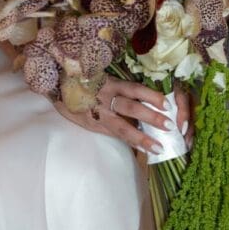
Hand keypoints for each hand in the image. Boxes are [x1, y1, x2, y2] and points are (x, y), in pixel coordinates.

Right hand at [53, 76, 187, 154]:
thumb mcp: (103, 80)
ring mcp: (99, 114)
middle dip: (151, 117)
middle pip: (131, 107)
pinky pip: (114, 135)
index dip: (151, 95)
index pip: (134, 89)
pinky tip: (141, 149)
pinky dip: (129, 142)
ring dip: (142, 137)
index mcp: (111, 84)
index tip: (168, 104)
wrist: (58, 88)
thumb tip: (146, 100)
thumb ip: (120, 89)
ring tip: (158, 147)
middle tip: (170, 125)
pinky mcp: (93, 125)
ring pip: (123, 127)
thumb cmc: (86, 82)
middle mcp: (106, 98)